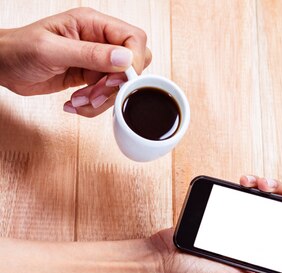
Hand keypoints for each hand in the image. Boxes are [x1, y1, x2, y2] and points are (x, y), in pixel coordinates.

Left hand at [0, 8, 150, 116]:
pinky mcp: (89, 79)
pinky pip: (104, 96)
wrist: (3, 66)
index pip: (133, 38)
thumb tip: (124, 58)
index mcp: (92, 24)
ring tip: (78, 100)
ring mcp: (94, 61)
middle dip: (116, 85)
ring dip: (101, 99)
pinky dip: (92, 105)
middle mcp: (98, 40)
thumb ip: (90, 54)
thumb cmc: (19, 49)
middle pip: (132, 64)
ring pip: (118, 85)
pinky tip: (74, 102)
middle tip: (95, 92)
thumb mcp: (53, 50)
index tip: (118, 80)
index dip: (132, 62)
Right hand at [150, 176, 281, 272]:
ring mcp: (247, 231)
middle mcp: (262, 249)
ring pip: (274, 203)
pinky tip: (248, 183)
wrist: (162, 262)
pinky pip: (249, 197)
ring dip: (275, 188)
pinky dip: (252, 186)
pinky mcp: (231, 216)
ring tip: (266, 186)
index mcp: (270, 269)